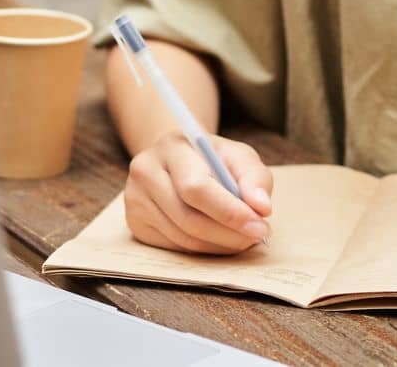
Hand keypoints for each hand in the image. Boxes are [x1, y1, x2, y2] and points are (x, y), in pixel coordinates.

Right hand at [124, 130, 273, 253]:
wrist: (176, 159)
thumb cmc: (212, 158)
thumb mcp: (238, 156)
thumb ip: (255, 177)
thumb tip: (261, 207)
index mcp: (171, 147)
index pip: (196, 187)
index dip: (230, 211)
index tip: (260, 225)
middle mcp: (145, 170)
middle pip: (188, 217)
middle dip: (229, 233)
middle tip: (257, 236)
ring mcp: (135, 198)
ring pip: (183, 238)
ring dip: (220, 245)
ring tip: (243, 238)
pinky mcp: (135, 223)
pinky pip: (175, 247)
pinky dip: (204, 250)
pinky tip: (219, 240)